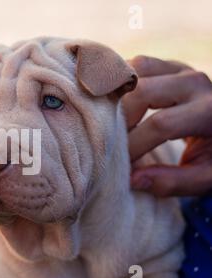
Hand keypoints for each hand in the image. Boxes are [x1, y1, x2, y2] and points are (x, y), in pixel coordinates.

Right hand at [123, 55, 211, 196]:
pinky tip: (110, 102)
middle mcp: (196, 83)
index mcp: (209, 111)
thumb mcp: (205, 177)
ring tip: (107, 120)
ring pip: (135, 68)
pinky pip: (134, 64)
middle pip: (142, 91)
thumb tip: (133, 179)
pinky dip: (118, 81)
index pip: (161, 124)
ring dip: (115, 94)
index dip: (134, 145)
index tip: (121, 164)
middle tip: (110, 142)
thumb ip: (172, 182)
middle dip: (119, 118)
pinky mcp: (168, 65)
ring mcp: (181, 69)